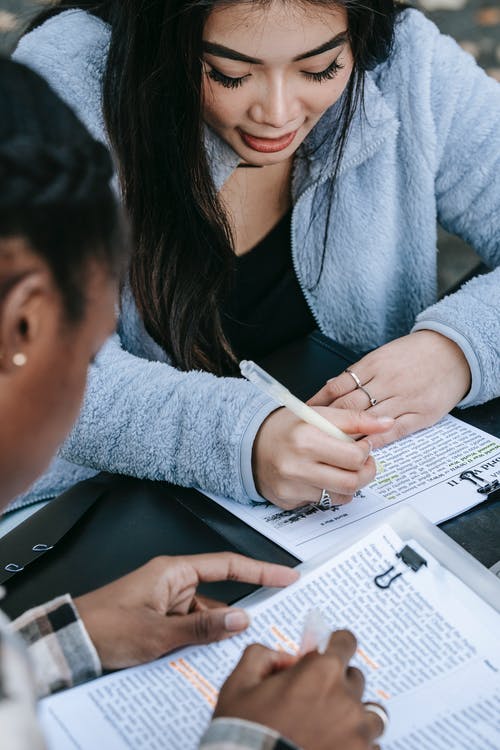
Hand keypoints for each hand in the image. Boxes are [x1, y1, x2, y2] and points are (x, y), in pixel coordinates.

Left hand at [74, 553, 297, 669]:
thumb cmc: (104, 626)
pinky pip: (190, 627)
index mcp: (173, 571)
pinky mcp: (160, 619)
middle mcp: (172, 582)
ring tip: (234, 648)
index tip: (286, 576)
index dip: (260, 570)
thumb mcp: (157, 633)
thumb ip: (202, 628)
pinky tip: (208, 655)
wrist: (70, 642)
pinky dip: (200, 640)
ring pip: (205, 614)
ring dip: (217, 631)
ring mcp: (166, 601)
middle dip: (240, 609)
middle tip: (271, 617)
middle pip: (219, 592)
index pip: (227, 565)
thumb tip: (239, 619)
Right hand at [214, 630, 384, 749]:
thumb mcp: (238, 685)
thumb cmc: (245, 735)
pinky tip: (333, 749)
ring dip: (352, 718)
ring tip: (327, 731)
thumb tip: (284, 658)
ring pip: (369, 714)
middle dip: (337, 686)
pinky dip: (357, 746)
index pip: (345, 641)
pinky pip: (373, 747)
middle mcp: (347, 699)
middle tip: (313, 702)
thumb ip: (262, 656)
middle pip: (355, 678)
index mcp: (321, 671)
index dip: (335, 646)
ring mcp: (359, 733)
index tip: (329, 654)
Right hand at [253, 406, 393, 508]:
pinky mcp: (288, 501)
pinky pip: (322, 503)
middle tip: (361, 462)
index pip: (354, 456)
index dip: (365, 451)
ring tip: (341, 469)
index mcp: (306, 438)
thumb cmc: (288, 427)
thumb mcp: (319, 414)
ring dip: (348, 484)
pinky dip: (328, 491)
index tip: (362, 445)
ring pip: (340, 496)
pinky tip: (320, 477)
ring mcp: (291, 486)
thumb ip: (355, 419)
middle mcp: (297, 465)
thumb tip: (387, 423)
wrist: (251, 443)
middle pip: (351, 481)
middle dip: (364, 473)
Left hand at [309, 331, 470, 449]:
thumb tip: (329, 387)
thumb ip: (357, 374)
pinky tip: (362, 450)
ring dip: (348, 436)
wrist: (453, 351)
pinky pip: (393, 431)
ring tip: (330, 448)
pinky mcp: (420, 414)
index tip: (305, 417)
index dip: (320, 405)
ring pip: (368, 421)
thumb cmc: (415, 354)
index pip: (338, 387)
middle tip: (311, 438)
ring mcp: (403, 398)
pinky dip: (376, 441)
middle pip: (349, 406)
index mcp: (373, 365)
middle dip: (329, 424)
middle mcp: (386, 381)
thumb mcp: (382, 355)